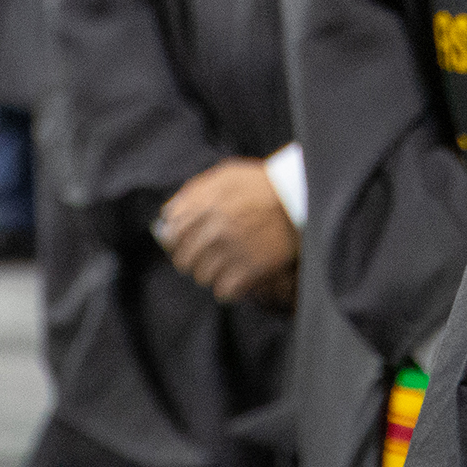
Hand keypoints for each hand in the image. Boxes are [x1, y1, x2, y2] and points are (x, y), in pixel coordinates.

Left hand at [156, 160, 297, 305]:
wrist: (298, 199)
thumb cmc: (261, 185)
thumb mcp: (226, 175)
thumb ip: (194, 192)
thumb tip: (168, 214)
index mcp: (207, 203)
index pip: (172, 232)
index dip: (174, 239)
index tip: (182, 242)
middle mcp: (215, 227)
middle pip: (183, 259)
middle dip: (191, 258)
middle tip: (204, 255)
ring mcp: (232, 250)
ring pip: (201, 276)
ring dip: (210, 272)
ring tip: (223, 264)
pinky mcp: (250, 269)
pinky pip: (223, 291)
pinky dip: (227, 287)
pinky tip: (235, 276)